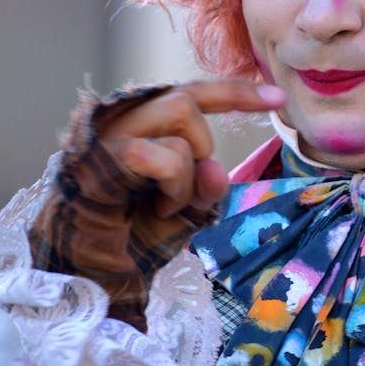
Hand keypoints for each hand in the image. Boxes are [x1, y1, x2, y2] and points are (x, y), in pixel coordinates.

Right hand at [28, 79, 284, 326]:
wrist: (86, 273)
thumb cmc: (129, 236)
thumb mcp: (184, 210)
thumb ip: (206, 185)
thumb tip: (215, 168)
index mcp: (140, 123)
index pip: (192, 92)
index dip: (236, 92)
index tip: (278, 99)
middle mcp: (121, 117)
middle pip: (188, 99)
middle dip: (206, 145)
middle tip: (186, 189)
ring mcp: (107, 133)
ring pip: (180, 116)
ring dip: (188, 169)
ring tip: (167, 203)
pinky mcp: (98, 156)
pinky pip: (159, 153)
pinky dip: (173, 184)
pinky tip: (158, 208)